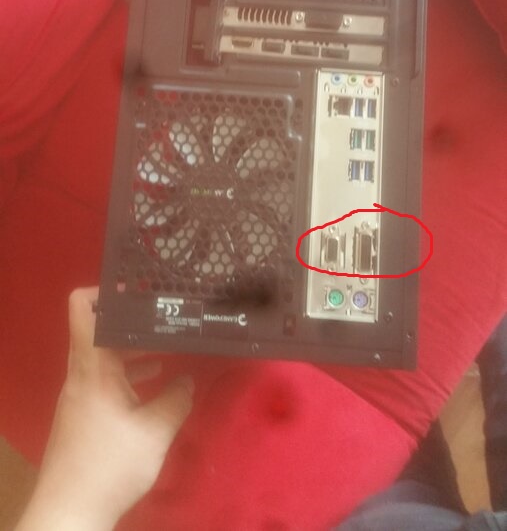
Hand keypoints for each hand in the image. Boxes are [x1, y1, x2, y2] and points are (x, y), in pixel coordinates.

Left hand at [16, 287, 193, 530]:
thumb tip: (188, 380)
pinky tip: (155, 386)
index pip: (82, 307)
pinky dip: (129, 374)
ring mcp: (80, 394)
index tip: (139, 288)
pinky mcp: (83, 415)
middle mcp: (81, 373)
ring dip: (135, 350)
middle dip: (134, 320)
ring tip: (170, 347)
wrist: (69, 514)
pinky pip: (106, 379)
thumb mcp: (155, 432)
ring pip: (106, 356)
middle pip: (100, 330)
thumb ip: (176, 399)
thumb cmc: (110, 464)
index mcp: (92, 365)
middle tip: (168, 315)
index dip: (106, 289)